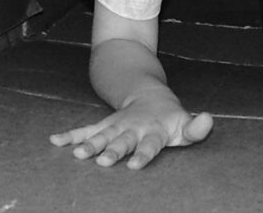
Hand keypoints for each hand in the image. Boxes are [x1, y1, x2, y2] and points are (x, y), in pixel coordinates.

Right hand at [49, 90, 212, 169]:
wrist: (150, 96)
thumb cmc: (170, 119)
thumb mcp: (185, 124)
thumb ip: (196, 128)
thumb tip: (208, 119)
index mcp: (153, 131)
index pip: (149, 144)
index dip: (143, 154)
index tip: (134, 166)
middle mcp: (132, 128)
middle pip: (122, 140)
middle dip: (112, 150)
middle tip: (101, 161)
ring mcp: (116, 126)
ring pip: (101, 134)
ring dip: (89, 143)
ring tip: (77, 154)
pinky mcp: (103, 125)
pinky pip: (85, 129)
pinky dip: (70, 135)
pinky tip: (54, 141)